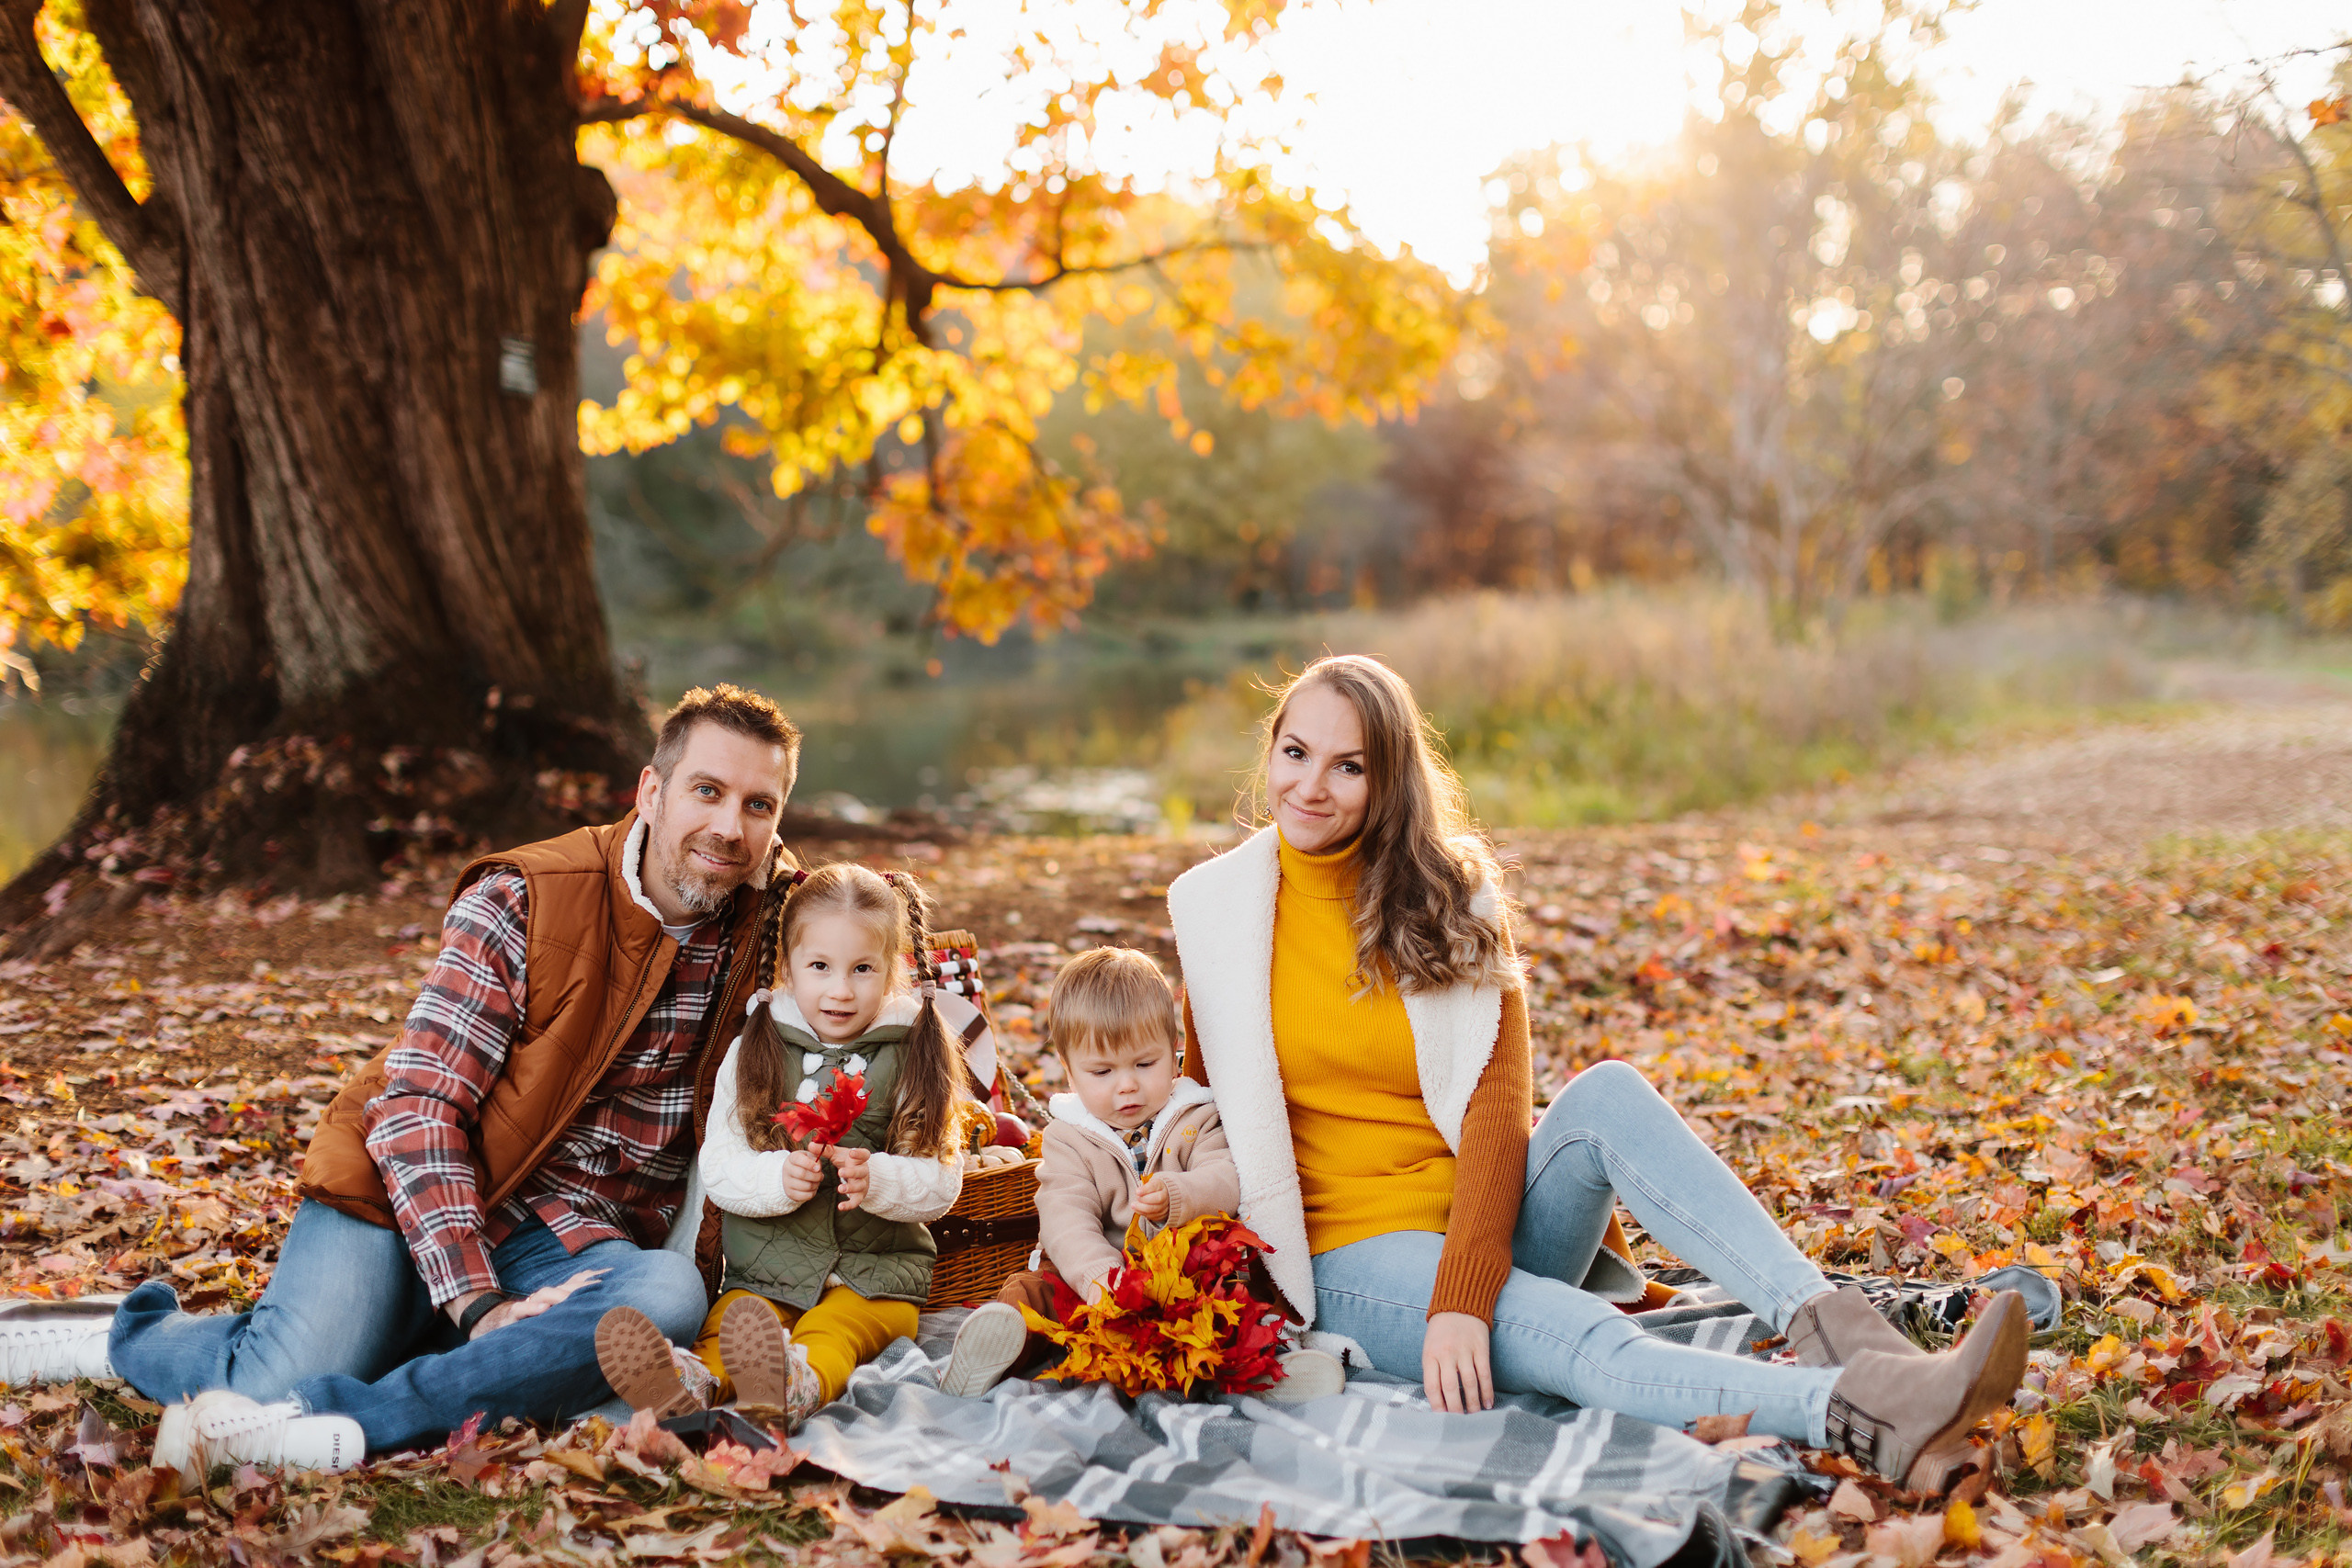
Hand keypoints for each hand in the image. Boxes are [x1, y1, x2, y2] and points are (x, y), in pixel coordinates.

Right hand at [459, 1268, 609, 1340]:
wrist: (494, 1325)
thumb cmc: (530, 1323)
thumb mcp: (553, 1319)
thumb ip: (571, 1312)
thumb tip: (598, 1311)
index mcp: (556, 1298)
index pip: (576, 1285)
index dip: (592, 1281)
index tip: (611, 1278)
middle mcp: (544, 1298)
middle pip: (565, 1288)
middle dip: (581, 1286)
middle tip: (599, 1287)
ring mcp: (529, 1305)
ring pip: (545, 1294)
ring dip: (559, 1295)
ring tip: (572, 1298)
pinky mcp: (513, 1315)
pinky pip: (522, 1310)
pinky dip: (532, 1308)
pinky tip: (543, 1309)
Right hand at [780, 1148, 824, 1205]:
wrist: (792, 1175)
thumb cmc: (804, 1164)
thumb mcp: (809, 1157)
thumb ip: (815, 1158)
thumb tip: (818, 1166)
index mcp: (792, 1158)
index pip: (798, 1159)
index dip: (810, 1164)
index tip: (818, 1168)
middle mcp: (787, 1170)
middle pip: (802, 1174)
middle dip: (816, 1176)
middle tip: (820, 1176)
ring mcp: (787, 1183)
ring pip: (806, 1186)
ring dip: (816, 1184)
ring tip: (817, 1181)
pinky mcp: (790, 1194)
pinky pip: (805, 1196)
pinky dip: (813, 1192)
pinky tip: (813, 1188)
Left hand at [828, 1145, 870, 1209]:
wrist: (858, 1176)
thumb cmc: (847, 1162)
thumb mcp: (838, 1155)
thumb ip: (825, 1150)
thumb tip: (811, 1145)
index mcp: (859, 1159)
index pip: (864, 1154)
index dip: (859, 1154)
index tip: (852, 1152)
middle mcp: (863, 1171)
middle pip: (861, 1171)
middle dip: (851, 1172)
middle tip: (840, 1172)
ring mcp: (862, 1183)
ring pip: (860, 1186)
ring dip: (850, 1187)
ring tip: (840, 1189)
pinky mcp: (859, 1195)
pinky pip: (856, 1201)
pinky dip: (849, 1205)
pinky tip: (841, 1207)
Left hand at [1131, 1176, 1169, 1221]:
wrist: (1162, 1196)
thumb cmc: (1152, 1189)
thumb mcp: (1148, 1183)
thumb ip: (1143, 1187)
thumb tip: (1137, 1192)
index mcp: (1161, 1185)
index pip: (1154, 1186)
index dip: (1145, 1189)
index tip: (1137, 1191)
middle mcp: (1165, 1196)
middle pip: (1157, 1199)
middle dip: (1144, 1199)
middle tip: (1136, 1198)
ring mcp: (1164, 1206)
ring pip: (1154, 1209)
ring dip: (1142, 1208)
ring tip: (1133, 1205)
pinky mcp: (1162, 1214)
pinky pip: (1152, 1215)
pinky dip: (1143, 1213)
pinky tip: (1137, 1209)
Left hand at [1422, 1311, 1493, 1413]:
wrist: (1458, 1304)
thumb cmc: (1441, 1331)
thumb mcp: (1429, 1348)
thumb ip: (1432, 1370)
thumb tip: (1438, 1400)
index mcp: (1430, 1355)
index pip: (1432, 1386)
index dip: (1437, 1405)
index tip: (1442, 1419)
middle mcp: (1446, 1354)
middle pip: (1451, 1388)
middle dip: (1455, 1409)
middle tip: (1459, 1423)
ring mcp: (1464, 1351)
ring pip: (1470, 1383)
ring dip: (1473, 1403)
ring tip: (1475, 1415)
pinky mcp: (1480, 1348)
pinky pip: (1484, 1373)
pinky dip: (1487, 1391)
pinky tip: (1488, 1403)